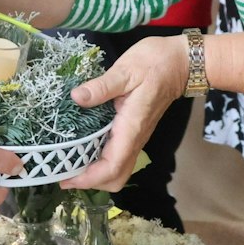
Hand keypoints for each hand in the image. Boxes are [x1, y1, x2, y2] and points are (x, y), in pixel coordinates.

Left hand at [61, 35, 186, 191]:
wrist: (180, 63)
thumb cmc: (155, 64)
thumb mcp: (125, 70)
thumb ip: (101, 86)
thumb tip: (76, 97)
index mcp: (131, 127)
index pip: (112, 166)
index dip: (89, 178)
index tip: (66, 179)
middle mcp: (135, 138)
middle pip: (116, 177)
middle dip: (90, 182)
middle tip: (63, 172)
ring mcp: (137, 137)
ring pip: (119, 170)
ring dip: (95, 174)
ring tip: (69, 163)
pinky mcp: (135, 132)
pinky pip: (118, 157)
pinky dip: (101, 162)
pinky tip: (83, 148)